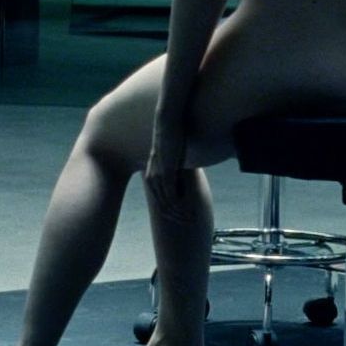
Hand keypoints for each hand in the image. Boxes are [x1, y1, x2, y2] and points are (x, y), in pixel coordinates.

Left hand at [145, 105, 189, 220]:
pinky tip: (191, 210)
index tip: (187, 218)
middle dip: (178, 218)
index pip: (160, 204)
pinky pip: (171, 197)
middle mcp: (151, 180)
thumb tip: (183, 181)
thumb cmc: (173, 139)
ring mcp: (158, 178)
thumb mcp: (174, 159)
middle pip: (163, 209)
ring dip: (181, 215)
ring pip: (168, 206)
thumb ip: (176, 172)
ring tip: (194, 218)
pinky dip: (181, 207)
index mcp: (151, 178)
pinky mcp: (166, 174)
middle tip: (192, 221)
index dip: (174, 215)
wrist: (169, 123)